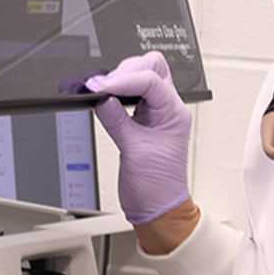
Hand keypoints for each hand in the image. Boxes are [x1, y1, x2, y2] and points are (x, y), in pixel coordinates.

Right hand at [86, 52, 191, 224]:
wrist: (157, 208)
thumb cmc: (156, 186)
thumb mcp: (133, 151)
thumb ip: (116, 120)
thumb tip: (102, 97)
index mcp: (174, 113)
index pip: (151, 80)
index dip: (123, 79)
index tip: (99, 86)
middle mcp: (168, 108)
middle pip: (152, 67)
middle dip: (126, 69)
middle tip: (103, 85)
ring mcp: (156, 112)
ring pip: (143, 75)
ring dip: (122, 78)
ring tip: (102, 91)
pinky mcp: (143, 118)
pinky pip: (133, 93)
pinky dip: (117, 91)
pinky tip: (105, 98)